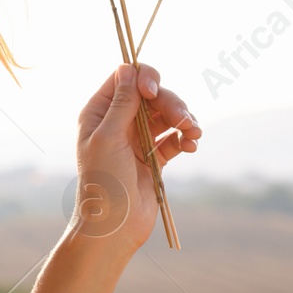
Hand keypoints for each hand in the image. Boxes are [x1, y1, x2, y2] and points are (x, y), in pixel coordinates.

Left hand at [71, 61, 200, 252]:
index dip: (144, 78)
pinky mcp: (153, 157)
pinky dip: (185, 138)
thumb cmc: (103, 181)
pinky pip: (174, 138)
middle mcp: (117, 123)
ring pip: (166, 116)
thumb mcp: (109, 137)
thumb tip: (127, 68)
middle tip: (183, 119)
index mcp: (98, 113)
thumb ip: (122, 104)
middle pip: (151, 96)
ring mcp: (136, 140)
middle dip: (170, 102)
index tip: (154, 91)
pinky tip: (191, 145)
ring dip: (184, 119)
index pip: (124, 79)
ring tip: (194, 133)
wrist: (114, 224)